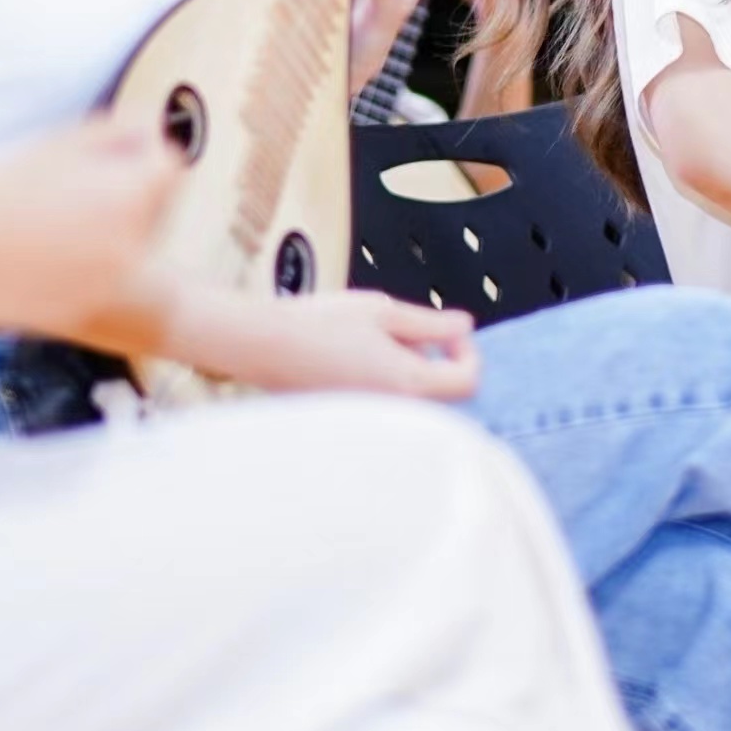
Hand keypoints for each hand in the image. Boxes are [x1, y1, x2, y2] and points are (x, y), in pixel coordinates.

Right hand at [0, 119, 182, 333]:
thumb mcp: (62, 144)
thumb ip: (119, 130)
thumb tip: (152, 126)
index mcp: (131, 196)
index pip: (171, 166)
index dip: (149, 155)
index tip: (124, 156)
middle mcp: (132, 242)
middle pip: (157, 207)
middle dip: (134, 192)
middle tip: (81, 188)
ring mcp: (112, 281)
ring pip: (133, 245)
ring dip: (114, 229)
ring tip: (58, 220)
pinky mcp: (89, 306)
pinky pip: (104, 278)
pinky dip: (88, 265)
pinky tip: (46, 251)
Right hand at [198, 289, 482, 399]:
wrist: (262, 344)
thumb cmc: (321, 322)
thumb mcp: (384, 311)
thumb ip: (432, 324)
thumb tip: (467, 327)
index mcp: (408, 382)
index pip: (467, 382)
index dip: (468, 352)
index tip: (449, 331)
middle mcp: (394, 410)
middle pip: (443, 394)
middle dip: (438, 360)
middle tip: (408, 331)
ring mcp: (370, 418)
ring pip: (413, 399)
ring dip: (410, 370)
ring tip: (377, 339)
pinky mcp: (349, 419)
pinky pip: (385, 405)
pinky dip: (385, 382)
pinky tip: (357, 357)